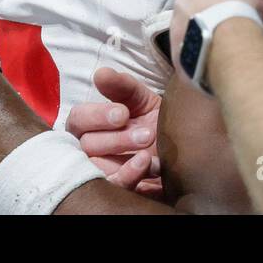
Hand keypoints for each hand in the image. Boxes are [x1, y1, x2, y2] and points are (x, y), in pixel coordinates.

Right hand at [66, 68, 163, 196]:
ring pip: (96, 168)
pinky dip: (128, 176)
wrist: (183, 147)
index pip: (78, 119)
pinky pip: (113, 187)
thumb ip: (122, 86)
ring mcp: (102, 170)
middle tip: (145, 134)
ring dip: (123, 157)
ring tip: (148, 151)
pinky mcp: (116, 188)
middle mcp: (90, 149)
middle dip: (116, 138)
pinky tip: (146, 164)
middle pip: (86, 145)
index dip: (96, 116)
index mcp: (91, 124)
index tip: (123, 113)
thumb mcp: (141, 99)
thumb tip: (101, 74)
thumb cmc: (153, 120)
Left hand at [169, 0, 262, 75]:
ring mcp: (182, 39)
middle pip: (221, 15)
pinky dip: (235, 60)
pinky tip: (253, 61)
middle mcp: (182, 9)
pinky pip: (216, 61)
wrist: (224, 36)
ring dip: (245, 40)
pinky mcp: (186, 66)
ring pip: (219, 39)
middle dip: (250, 21)